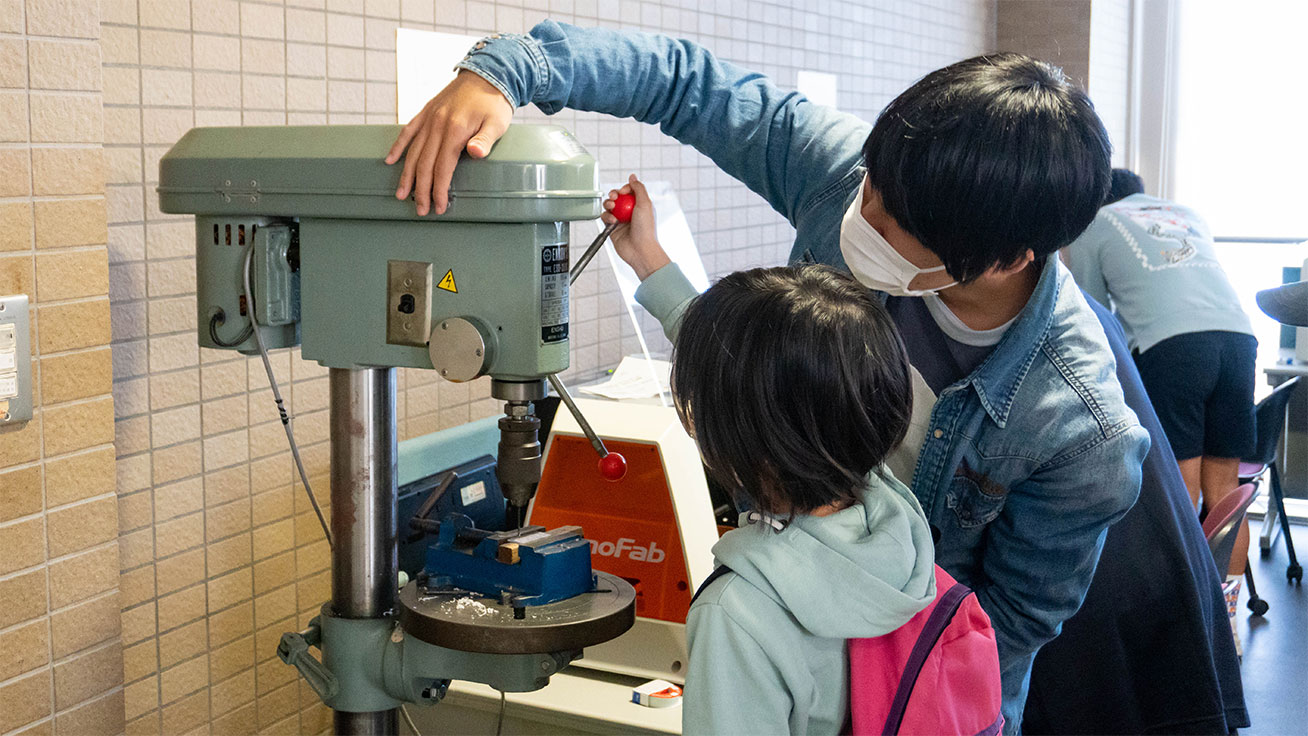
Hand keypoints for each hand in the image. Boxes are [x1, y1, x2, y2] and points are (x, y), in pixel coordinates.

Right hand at [385, 70, 513, 215]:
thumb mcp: (497, 123)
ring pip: (413, 151)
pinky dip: (398, 147)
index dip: (438, 189)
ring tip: (401, 194)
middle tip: (420, 209)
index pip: (442, 168)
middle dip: (421, 190)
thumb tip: (474, 153)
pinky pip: (408, 131)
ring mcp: (429, 118)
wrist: (487, 74)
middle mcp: (437, 125)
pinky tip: (391, 161)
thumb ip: (485, 140)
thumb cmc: (494, 103)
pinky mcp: (426, 112)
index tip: (438, 206)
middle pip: (424, 164)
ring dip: (407, 175)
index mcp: (455, 130)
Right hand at [603, 175, 669, 280]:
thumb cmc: (646, 229)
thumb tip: (632, 176)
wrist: (640, 250)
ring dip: (608, 204)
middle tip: (614, 198)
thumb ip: (638, 188)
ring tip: (612, 208)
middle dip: (614, 195)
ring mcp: (621, 220)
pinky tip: (613, 221)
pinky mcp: (612, 228)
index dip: (624, 188)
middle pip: (617, 197)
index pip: (629, 190)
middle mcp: (630, 211)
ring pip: (609, 206)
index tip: (623, 192)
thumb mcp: (645, 203)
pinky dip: (606, 217)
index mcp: (640, 205)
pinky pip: (604, 217)